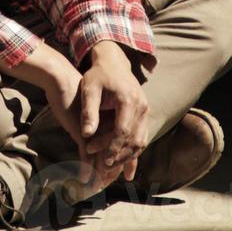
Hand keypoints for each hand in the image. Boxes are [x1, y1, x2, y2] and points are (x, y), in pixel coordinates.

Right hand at [41, 66, 122, 195]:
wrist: (61, 79)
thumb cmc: (73, 94)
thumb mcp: (85, 112)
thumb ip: (92, 125)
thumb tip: (95, 139)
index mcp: (110, 119)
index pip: (117, 146)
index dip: (115, 162)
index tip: (110, 174)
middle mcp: (106, 126)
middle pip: (112, 155)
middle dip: (109, 172)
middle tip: (103, 184)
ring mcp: (95, 130)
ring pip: (101, 158)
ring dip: (100, 174)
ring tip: (96, 187)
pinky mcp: (82, 131)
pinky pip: (87, 154)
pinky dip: (87, 168)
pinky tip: (85, 179)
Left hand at [80, 41, 148, 182]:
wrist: (113, 61)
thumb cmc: (98, 74)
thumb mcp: (89, 89)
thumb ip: (88, 111)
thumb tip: (86, 135)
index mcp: (128, 99)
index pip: (123, 131)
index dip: (112, 148)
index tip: (101, 161)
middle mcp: (141, 106)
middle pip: (135, 139)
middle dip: (119, 156)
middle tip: (104, 168)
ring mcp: (145, 110)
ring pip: (141, 141)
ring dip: (127, 157)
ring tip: (111, 168)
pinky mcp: (144, 113)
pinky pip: (142, 136)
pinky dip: (135, 152)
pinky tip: (127, 168)